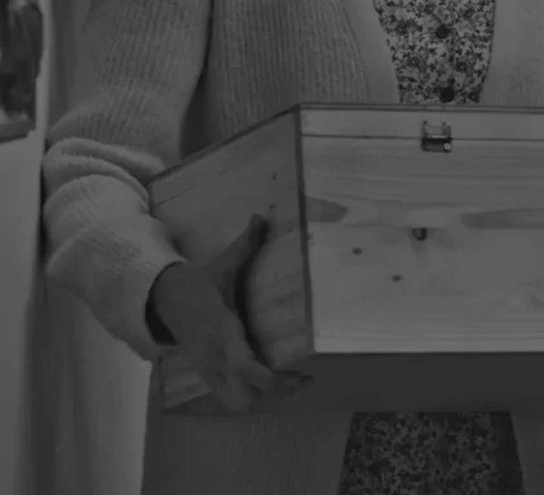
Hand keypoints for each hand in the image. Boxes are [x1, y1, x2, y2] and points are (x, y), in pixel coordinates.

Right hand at [150, 215, 308, 412]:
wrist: (162, 299)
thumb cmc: (200, 283)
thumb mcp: (223, 265)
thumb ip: (246, 244)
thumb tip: (263, 217)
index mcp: (224, 333)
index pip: (249, 370)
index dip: (277, 381)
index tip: (303, 376)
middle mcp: (217, 359)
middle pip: (245, 401)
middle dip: (272, 396)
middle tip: (299, 378)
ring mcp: (208, 370)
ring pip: (236, 404)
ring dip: (260, 397)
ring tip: (285, 379)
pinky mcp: (205, 374)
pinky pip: (228, 396)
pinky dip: (247, 392)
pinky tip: (263, 377)